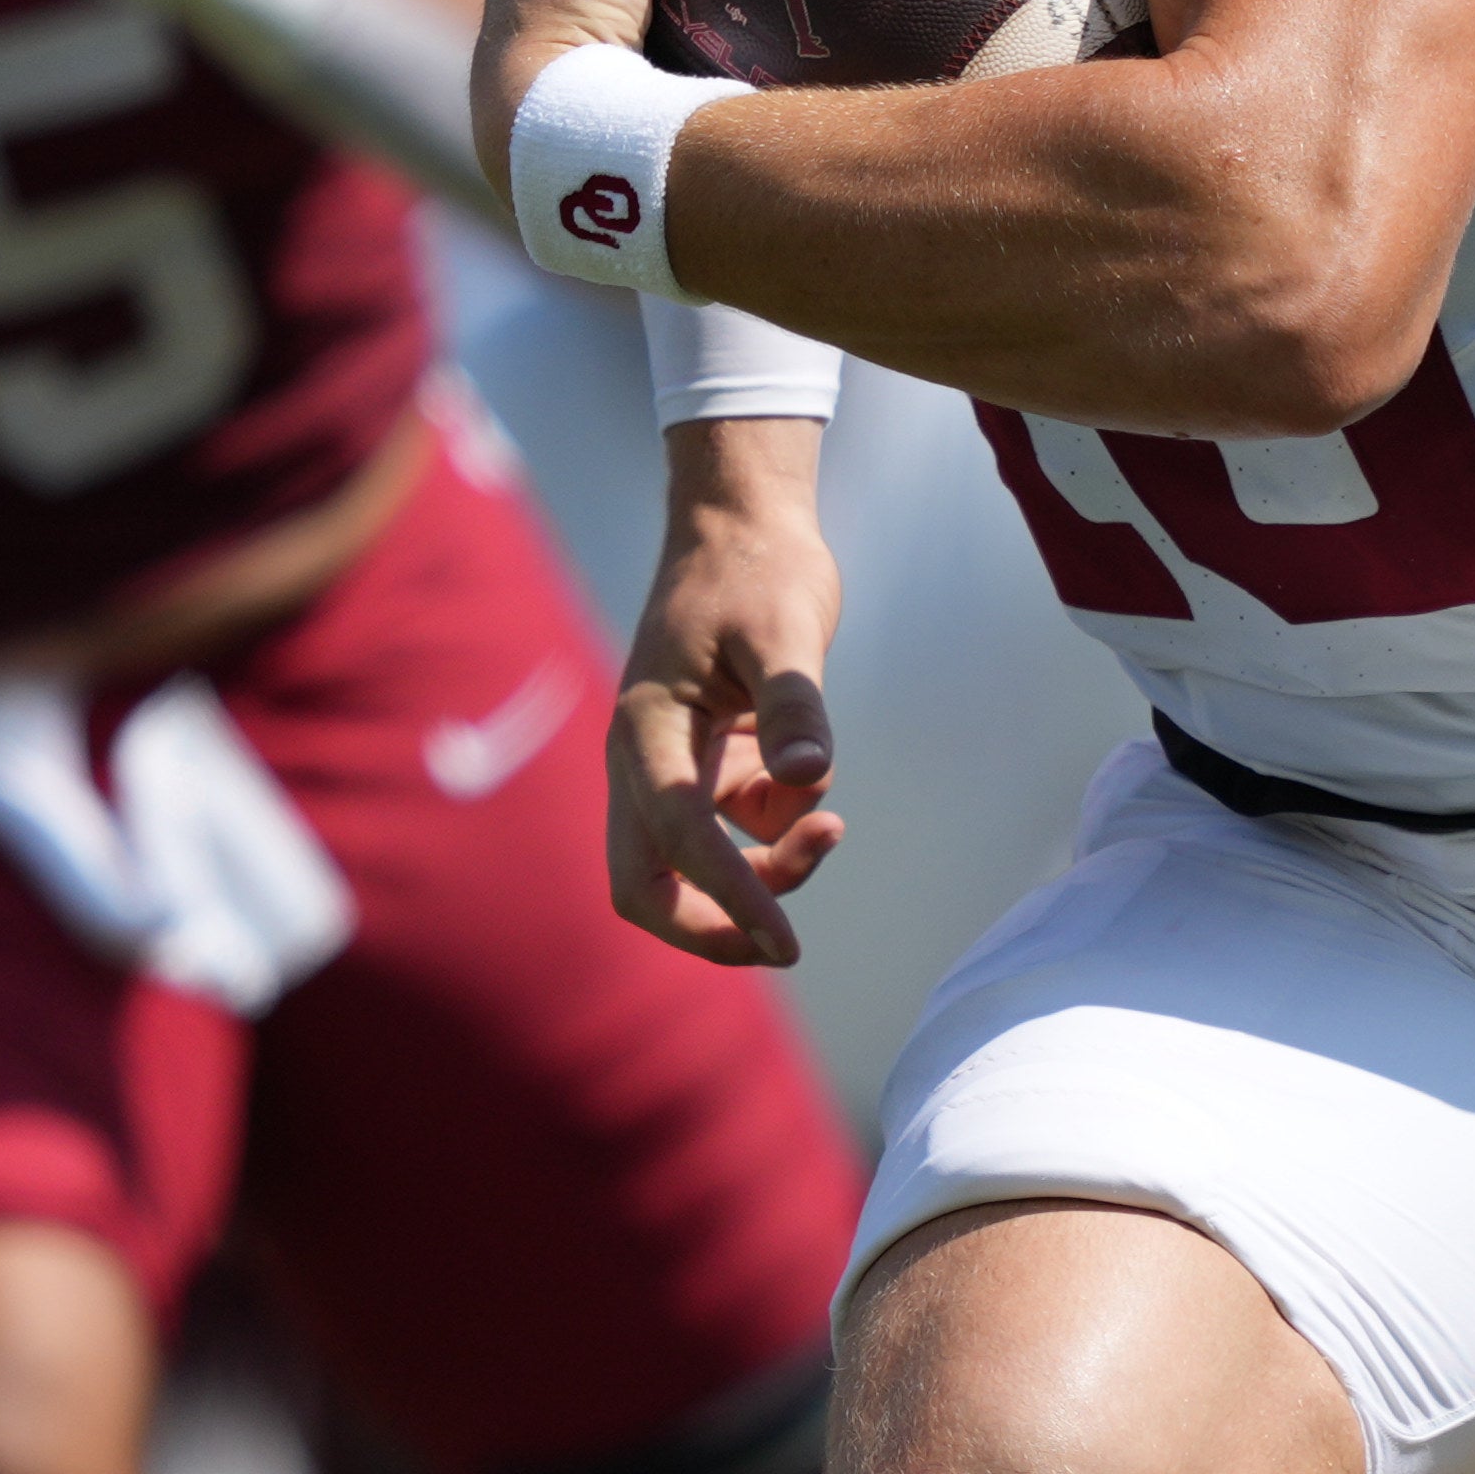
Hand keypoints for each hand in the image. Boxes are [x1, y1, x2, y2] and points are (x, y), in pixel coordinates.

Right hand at [610, 436, 847, 965]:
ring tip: (830, 829)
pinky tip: (812, 785)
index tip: (786, 945)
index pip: (678, 838)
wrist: (745, 528)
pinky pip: (736, 832)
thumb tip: (808, 780)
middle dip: (709, 928)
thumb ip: (796, 704)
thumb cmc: (757, 570)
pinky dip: (778, 831)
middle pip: (645, 886)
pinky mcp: (708, 767)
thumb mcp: (786, 627)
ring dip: (761, 875)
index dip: (730, 897)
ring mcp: (672, 768)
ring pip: (695, 868)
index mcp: (645, 729)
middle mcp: (643, 760)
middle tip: (782, 945)